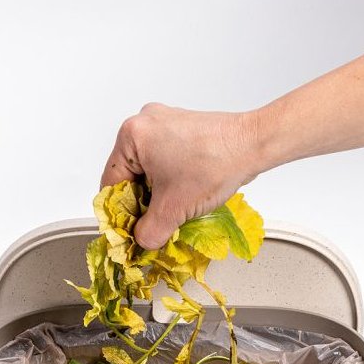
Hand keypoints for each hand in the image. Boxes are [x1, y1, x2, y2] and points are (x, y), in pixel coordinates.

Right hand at [100, 103, 259, 248]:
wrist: (253, 145)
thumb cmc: (214, 165)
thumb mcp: (173, 208)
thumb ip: (149, 232)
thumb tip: (141, 241)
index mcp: (131, 136)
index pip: (111, 183)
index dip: (119, 212)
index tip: (128, 230)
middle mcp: (143, 122)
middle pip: (129, 174)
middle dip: (141, 201)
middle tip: (153, 223)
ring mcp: (164, 121)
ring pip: (148, 167)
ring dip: (157, 191)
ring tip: (172, 209)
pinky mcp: (181, 126)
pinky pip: (164, 157)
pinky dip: (170, 178)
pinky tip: (183, 193)